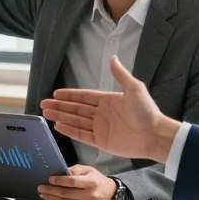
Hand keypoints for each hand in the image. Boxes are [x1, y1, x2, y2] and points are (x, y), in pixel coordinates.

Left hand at [37, 165, 116, 199]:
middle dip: (51, 190)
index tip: (50, 179)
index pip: (72, 182)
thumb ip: (75, 170)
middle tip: (40, 187)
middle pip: (66, 194)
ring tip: (43, 194)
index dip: (60, 181)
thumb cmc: (97, 180)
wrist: (110, 195)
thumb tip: (61, 172)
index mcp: (92, 182)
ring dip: (51, 199)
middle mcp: (90, 196)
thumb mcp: (89, 170)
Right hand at [40, 55, 180, 162]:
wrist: (155, 135)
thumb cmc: (147, 112)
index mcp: (108, 100)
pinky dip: (70, 131)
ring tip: (46, 114)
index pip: (84, 96)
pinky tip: (59, 126)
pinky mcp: (102, 142)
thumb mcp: (134, 88)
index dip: (69, 95)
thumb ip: (120, 74)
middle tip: (44, 104)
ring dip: (61, 117)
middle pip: (76, 109)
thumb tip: (112, 57)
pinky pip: (82, 135)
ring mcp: (101, 128)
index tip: (55, 93)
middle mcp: (102, 114)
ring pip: (76, 121)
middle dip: (60, 106)